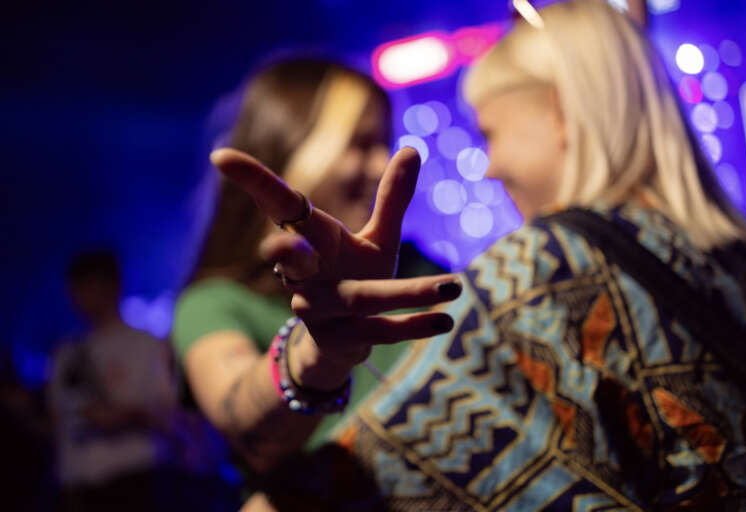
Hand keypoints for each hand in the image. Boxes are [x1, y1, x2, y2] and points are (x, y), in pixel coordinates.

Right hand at [211, 147, 461, 386]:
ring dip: (406, 292)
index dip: (253, 181)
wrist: (339, 344)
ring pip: (359, 299)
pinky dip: (415, 325)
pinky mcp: (343, 340)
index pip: (280, 207)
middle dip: (284, 254)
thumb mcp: (374, 240)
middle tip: (277, 247)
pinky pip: (380, 332)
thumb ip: (391, 200)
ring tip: (453, 286)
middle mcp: (306, 276)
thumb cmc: (353, 278)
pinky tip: (447, 320)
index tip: (219, 156)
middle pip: (291, 261)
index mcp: (313, 241)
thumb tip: (413, 148)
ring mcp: (321, 311)